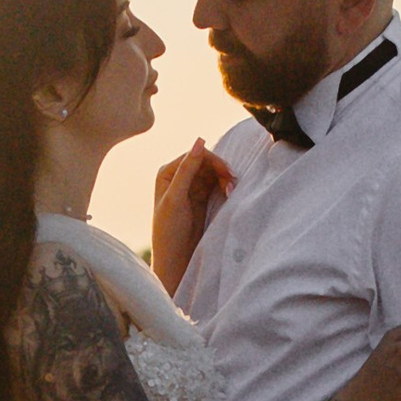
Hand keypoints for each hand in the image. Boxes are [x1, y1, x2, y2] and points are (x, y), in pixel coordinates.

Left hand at [151, 140, 232, 296]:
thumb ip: (187, 170)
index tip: (228, 174)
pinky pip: (215, 185)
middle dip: (221, 170)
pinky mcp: (201, 200)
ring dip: (224, 179)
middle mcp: (177, 177)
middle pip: (206, 162)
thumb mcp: (176, 198)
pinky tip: (229, 195)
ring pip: (213, 173)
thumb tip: (200, 140)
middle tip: (233, 184)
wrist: (174, 260)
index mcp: (167, 173)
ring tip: (231, 191)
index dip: (213, 161)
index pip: (195, 155)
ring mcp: (190, 188)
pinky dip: (224, 187)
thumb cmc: (169, 231)